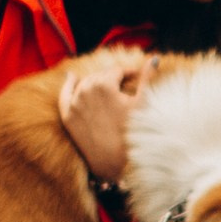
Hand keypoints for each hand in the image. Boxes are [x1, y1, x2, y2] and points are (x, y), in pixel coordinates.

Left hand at [58, 47, 153, 180]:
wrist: (116, 163)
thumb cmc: (134, 134)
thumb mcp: (143, 104)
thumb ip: (147, 78)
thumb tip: (155, 58)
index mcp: (104, 84)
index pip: (117, 71)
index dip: (130, 72)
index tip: (138, 75)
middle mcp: (85, 90)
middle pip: (100, 76)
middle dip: (114, 78)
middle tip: (126, 83)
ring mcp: (74, 103)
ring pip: (84, 83)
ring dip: (96, 82)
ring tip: (107, 85)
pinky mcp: (67, 116)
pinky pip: (65, 95)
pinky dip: (68, 85)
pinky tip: (72, 77)